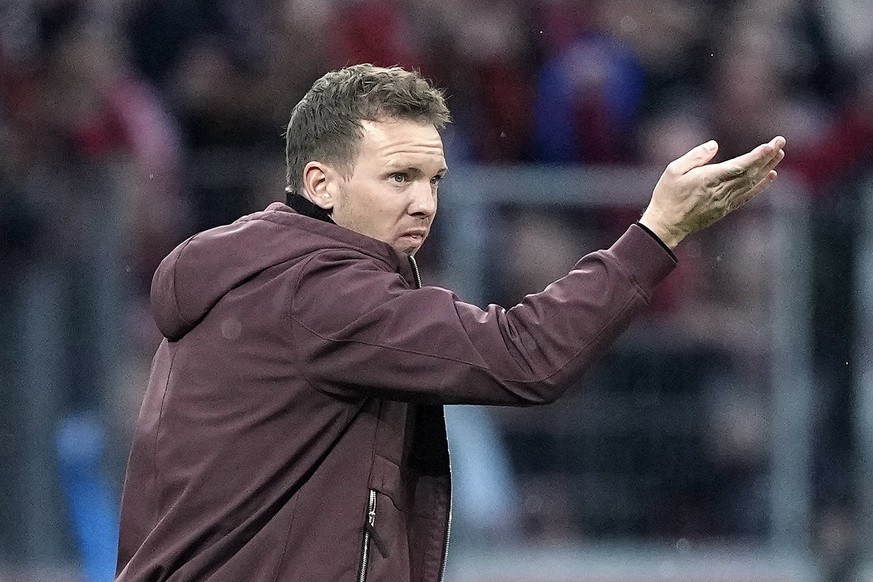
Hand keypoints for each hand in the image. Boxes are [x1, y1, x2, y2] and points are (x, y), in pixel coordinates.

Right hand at [639, 136, 785, 248]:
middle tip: (780, 142)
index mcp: (708, 179)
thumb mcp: (673, 170)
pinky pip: (747, 196)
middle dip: (767, 157)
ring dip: (767, 168)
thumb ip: (695, 156)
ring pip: (751, 183)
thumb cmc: (667, 196)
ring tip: (779, 155)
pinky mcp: (724, 209)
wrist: (666, 225)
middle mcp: (720, 191)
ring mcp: (724, 201)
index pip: (739, 166)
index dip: (757, 155)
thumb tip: (714, 146)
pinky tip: (770, 176)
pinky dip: (760, 186)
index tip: (771, 145)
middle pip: (750, 172)